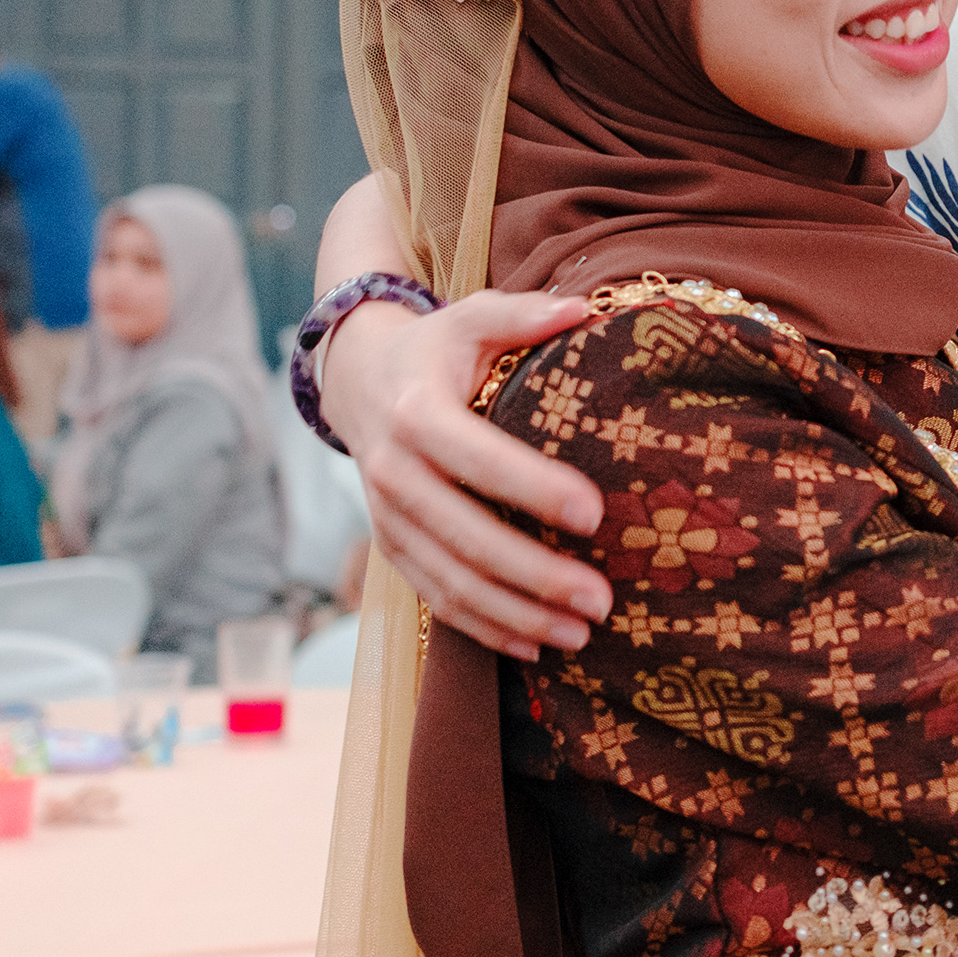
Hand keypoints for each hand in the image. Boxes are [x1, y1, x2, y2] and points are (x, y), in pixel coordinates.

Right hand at [326, 290, 611, 657]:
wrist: (356, 379)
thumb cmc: (435, 348)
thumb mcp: (471, 317)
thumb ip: (524, 314)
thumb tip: (586, 309)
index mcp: (416, 413)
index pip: (476, 457)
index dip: (532, 489)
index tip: (595, 514)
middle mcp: (393, 471)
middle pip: (465, 536)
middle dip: (535, 575)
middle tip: (601, 599)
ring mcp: (388, 517)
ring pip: (450, 580)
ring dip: (515, 614)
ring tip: (581, 634)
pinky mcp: (391, 546)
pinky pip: (436, 598)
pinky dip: (484, 628)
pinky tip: (535, 647)